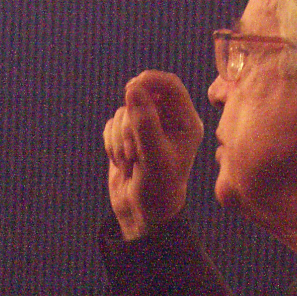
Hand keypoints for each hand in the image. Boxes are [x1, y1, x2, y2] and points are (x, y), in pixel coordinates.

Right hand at [104, 70, 203, 239]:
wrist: (143, 214)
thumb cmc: (158, 189)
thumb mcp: (154, 157)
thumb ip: (144, 122)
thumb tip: (133, 88)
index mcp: (185, 123)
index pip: (170, 85)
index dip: (150, 81)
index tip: (132, 87)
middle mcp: (167, 121)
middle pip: (141, 97)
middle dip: (130, 122)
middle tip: (134, 149)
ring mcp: (146, 128)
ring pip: (123, 112)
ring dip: (120, 138)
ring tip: (130, 162)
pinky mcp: (126, 136)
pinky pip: (110, 125)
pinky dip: (111, 143)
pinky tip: (123, 163)